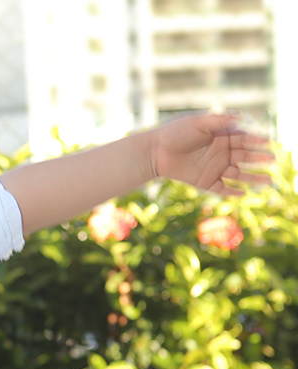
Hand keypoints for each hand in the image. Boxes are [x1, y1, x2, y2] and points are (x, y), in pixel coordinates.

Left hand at [151, 113, 273, 195]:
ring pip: (239, 174)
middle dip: (260, 159)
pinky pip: (222, 189)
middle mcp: (221, 153)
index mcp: (222, 137)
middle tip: (274, 160)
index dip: (257, 141)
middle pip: (246, 157)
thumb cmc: (175, 133)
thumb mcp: (198, 122)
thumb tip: (240, 116)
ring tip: (269, 181)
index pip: (245, 139)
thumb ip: (218, 119)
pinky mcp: (204, 181)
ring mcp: (214, 168)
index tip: (269, 142)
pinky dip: (232, 192)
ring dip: (254, 178)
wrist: (154, 151)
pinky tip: (244, 194)